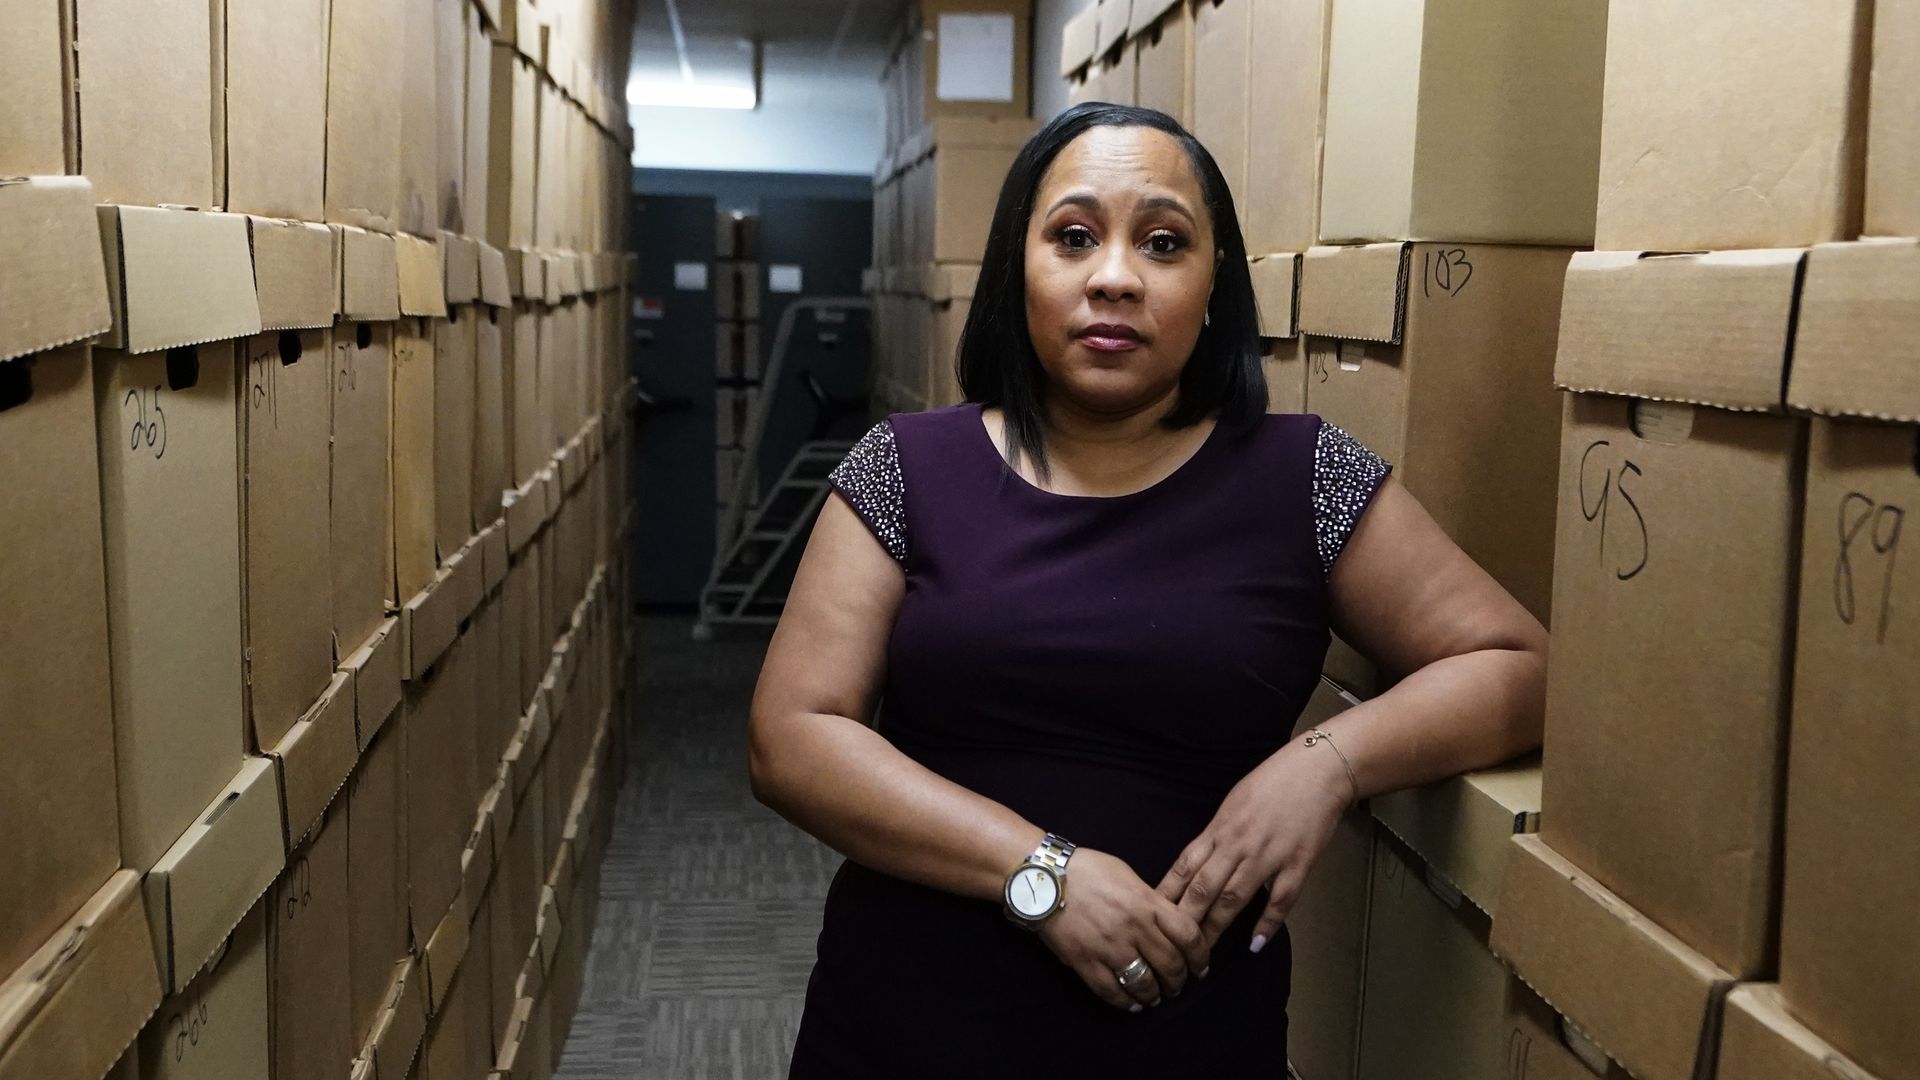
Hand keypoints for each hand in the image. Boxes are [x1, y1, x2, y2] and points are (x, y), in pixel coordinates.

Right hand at [1035, 849, 1208, 1011]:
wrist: (1044, 877)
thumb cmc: (1086, 869)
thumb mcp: (1127, 875)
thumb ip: (1149, 900)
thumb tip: (1164, 922)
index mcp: (1147, 903)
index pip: (1189, 936)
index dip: (1200, 957)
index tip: (1200, 967)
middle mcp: (1134, 928)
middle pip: (1170, 964)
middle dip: (1179, 981)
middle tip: (1178, 985)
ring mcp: (1109, 947)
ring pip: (1144, 983)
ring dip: (1155, 995)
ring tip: (1156, 997)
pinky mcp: (1086, 962)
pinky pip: (1112, 991)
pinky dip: (1126, 1002)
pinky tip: (1132, 1004)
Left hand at [1157, 741, 1351, 955]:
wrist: (1318, 768)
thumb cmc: (1274, 781)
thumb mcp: (1234, 802)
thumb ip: (1217, 834)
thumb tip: (1200, 862)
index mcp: (1219, 827)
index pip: (1184, 867)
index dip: (1166, 895)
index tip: (1151, 918)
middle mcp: (1238, 843)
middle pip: (1203, 888)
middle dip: (1185, 921)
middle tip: (1171, 949)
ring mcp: (1268, 855)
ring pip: (1234, 897)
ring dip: (1217, 928)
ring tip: (1202, 956)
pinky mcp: (1298, 862)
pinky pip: (1280, 899)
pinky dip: (1267, 922)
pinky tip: (1255, 943)